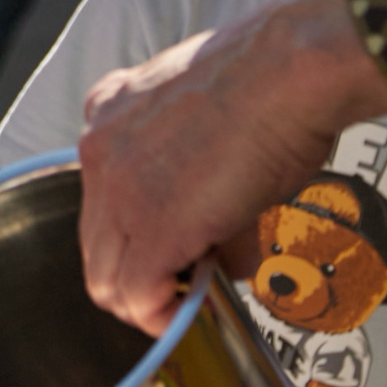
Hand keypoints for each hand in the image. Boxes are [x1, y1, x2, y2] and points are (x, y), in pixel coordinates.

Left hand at [76, 0, 386, 333]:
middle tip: (185, 284)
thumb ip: (192, 175)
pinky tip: (193, 312)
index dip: (135, 234)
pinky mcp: (152, 227)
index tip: (172, 249)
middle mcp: (99, 148)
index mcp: (109, 112)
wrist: (291, 71)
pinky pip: (137, 295)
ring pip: (105, 278)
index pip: (100, 197)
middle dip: (138, 274)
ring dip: (148, 301)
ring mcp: (118, 189)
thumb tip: (220, 248)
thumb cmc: (272, 81)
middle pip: (96, 244)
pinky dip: (163, 316)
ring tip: (195, 299)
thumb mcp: (207, 117)